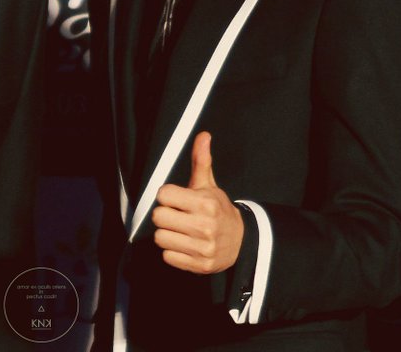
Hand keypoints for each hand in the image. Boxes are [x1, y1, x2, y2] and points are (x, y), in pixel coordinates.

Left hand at [152, 131, 243, 273]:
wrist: (241, 241)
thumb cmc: (219, 210)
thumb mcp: (210, 185)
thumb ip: (201, 160)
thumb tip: (203, 136)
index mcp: (205, 202)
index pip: (164, 195)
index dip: (167, 195)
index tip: (175, 198)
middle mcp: (204, 225)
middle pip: (159, 217)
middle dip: (165, 214)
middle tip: (176, 214)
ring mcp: (201, 247)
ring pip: (160, 238)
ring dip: (167, 233)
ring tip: (180, 229)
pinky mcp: (198, 265)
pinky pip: (167, 256)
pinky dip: (172, 251)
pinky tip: (184, 243)